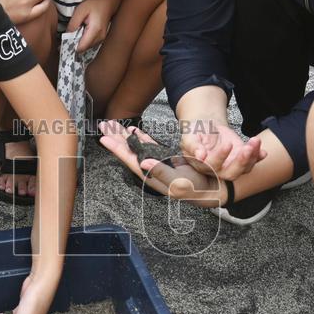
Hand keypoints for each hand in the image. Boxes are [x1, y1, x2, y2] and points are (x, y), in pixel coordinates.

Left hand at [68, 0, 120, 51]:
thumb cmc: (96, 2)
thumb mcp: (81, 10)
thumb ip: (73, 24)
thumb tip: (67, 36)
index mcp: (95, 31)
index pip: (81, 47)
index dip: (71, 47)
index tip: (64, 42)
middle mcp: (100, 38)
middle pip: (83, 48)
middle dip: (74, 44)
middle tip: (68, 35)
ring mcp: (102, 38)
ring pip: (86, 46)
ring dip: (79, 41)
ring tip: (76, 30)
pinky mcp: (101, 37)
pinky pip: (90, 42)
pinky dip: (83, 39)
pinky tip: (81, 30)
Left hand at [98, 122, 224, 206]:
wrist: (210, 188)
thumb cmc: (195, 188)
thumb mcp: (179, 183)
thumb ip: (160, 173)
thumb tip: (142, 163)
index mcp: (151, 175)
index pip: (130, 160)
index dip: (117, 149)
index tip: (104, 139)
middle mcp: (150, 169)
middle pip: (128, 152)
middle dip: (115, 139)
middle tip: (103, 126)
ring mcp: (156, 163)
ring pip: (135, 148)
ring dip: (124, 137)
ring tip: (113, 126)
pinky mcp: (164, 159)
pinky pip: (147, 146)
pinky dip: (140, 137)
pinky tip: (133, 131)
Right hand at [180, 122, 264, 181]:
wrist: (206, 128)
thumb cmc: (195, 133)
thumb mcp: (189, 137)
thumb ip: (193, 146)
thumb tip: (200, 156)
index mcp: (203, 166)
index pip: (213, 165)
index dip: (221, 156)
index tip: (227, 144)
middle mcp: (218, 170)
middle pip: (231, 173)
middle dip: (241, 162)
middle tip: (247, 148)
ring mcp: (231, 165)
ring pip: (244, 168)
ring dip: (252, 156)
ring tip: (255, 141)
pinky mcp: (241, 158)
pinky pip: (252, 161)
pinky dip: (258, 157)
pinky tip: (263, 151)